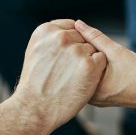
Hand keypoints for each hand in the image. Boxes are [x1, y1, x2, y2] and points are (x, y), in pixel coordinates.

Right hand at [13, 20, 106, 134]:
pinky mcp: (89, 65)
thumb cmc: (34, 84)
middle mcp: (61, 37)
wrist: (34, 108)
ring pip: (92, 48)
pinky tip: (83, 80)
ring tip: (73, 77)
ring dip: (88, 61)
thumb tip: (68, 28)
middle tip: (68, 69)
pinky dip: (96, 70)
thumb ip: (51, 38)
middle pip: (82, 37)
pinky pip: (101, 59)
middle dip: (79, 50)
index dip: (72, 41)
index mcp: (45, 30)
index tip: (67, 54)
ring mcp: (76, 50)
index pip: (71, 26)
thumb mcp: (35, 52)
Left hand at [75, 20, 135, 110]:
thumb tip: (78, 24)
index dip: (78, 48)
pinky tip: (105, 66)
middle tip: (98, 51)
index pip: (73, 64)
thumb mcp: (116, 51)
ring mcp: (96, 100)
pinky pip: (92, 82)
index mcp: (90, 89)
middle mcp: (90, 98)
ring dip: (89, 64)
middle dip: (83, 56)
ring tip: (104, 59)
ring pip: (85, 76)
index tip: (90, 43)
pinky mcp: (102, 99)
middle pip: (77, 71)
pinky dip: (95, 72)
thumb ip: (95, 36)